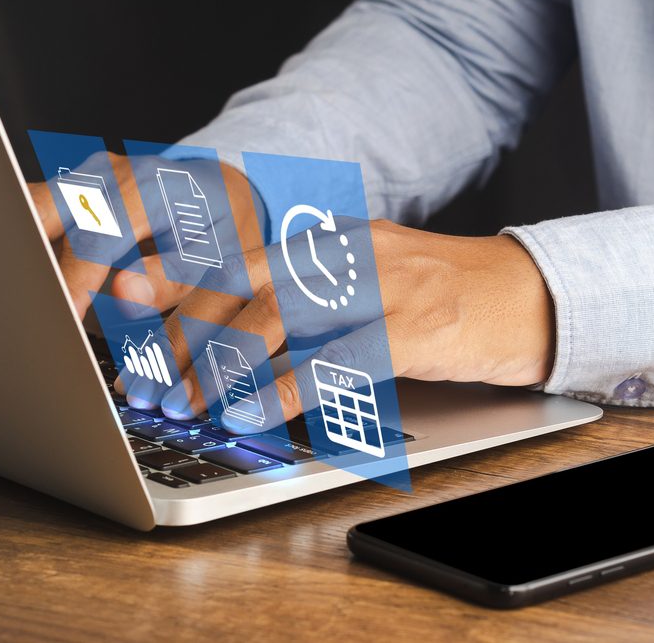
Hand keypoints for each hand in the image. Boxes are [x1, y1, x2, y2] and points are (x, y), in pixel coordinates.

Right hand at [28, 152, 261, 317]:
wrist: (219, 191)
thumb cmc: (219, 227)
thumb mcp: (214, 257)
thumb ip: (171, 278)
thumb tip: (123, 296)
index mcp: (148, 187)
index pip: (96, 236)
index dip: (74, 280)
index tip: (63, 317)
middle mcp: (109, 173)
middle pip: (46, 211)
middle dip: (31, 259)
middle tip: (29, 307)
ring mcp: (86, 176)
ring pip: (33, 210)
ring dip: (27, 252)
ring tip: (29, 300)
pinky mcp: (72, 187)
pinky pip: (38, 213)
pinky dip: (34, 246)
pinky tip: (37, 284)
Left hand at [145, 220, 554, 428]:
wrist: (529, 294)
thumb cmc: (444, 296)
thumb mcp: (371, 282)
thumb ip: (313, 303)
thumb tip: (242, 342)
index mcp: (333, 241)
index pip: (241, 254)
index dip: (178, 274)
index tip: (124, 294)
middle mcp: (349, 253)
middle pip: (246, 283)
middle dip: (182, 329)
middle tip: (142, 372)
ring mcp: (383, 287)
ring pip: (280, 317)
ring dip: (223, 365)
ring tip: (187, 402)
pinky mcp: (415, 329)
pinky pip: (337, 361)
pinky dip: (286, 389)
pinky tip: (254, 412)